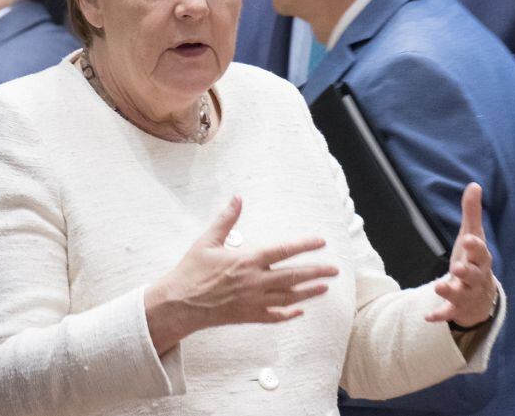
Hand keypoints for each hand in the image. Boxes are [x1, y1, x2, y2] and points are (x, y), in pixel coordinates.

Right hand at [144, 196, 337, 353]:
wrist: (180, 303)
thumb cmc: (191, 271)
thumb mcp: (206, 240)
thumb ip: (225, 219)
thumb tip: (237, 197)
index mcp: (247, 260)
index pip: (283, 250)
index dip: (304, 245)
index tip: (320, 242)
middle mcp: (255, 281)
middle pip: (293, 276)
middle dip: (316, 272)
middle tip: (334, 270)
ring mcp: (253, 301)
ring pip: (288, 297)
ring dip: (309, 292)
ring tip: (324, 288)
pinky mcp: (248, 315)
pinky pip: (274, 316)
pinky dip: (289, 314)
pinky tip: (299, 311)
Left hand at [426, 183, 496, 327]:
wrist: (483, 296)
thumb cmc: (475, 260)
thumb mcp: (473, 236)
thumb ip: (472, 213)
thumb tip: (474, 184)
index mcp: (480, 259)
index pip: (480, 252)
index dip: (475, 246)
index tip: (469, 239)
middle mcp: (476, 278)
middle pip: (473, 275)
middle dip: (466, 271)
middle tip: (456, 268)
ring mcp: (467, 294)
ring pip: (460, 294)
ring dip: (449, 292)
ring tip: (438, 287)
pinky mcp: (457, 307)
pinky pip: (449, 313)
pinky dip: (440, 315)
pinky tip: (427, 317)